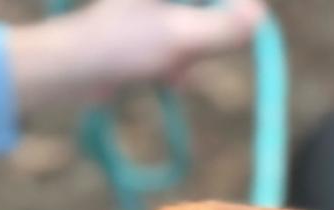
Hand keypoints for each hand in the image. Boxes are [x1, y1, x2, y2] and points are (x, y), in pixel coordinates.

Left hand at [9, 0, 266, 114]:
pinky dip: (180, 62)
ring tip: (169, 69)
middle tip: (187, 57)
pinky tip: (165, 77)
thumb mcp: (179, 38)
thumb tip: (260, 17)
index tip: (245, 29)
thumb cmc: (120, 47)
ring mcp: (157, 9)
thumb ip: (222, 28)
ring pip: (200, 28)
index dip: (239, 12)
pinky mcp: (151, 28)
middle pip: (214, 11)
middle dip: (209, 36)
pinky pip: (183, 42)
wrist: (74, 71)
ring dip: (193, 54)